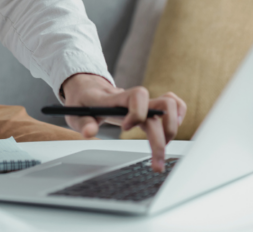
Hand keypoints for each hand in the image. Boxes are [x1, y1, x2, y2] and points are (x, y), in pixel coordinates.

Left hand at [61, 73, 186, 171]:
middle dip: (160, 139)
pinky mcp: (148, 107)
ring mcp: (142, 102)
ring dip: (172, 127)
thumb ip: (83, 123)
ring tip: (163, 145)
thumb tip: (90, 132)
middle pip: (159, 109)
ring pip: (169, 105)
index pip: (137, 95)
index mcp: (116, 98)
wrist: (87, 87)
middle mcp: (133, 99)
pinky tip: (169, 133)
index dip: (137, 112)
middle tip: (156, 164)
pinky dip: (178, 115)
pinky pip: (171, 104)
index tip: (125, 128)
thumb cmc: (83, 100)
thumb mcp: (75, 112)